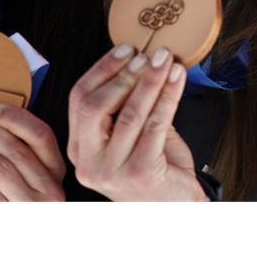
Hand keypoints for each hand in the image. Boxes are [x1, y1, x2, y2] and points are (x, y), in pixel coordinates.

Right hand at [67, 43, 204, 200]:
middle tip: (149, 55)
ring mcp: (111, 171)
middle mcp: (88, 162)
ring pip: (129, 114)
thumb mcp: (130, 135)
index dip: (102, 69)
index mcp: (80, 148)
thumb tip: (139, 60)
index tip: (125, 49)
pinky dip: (168, 97)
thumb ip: (125, 105)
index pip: (78, 99)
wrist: (175, 208)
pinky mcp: (139, 174)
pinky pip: (155, 126)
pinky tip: (177, 81)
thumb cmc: (154, 168)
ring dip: (151, 81)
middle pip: (94, 106)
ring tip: (166, 61)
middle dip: (124, 74)